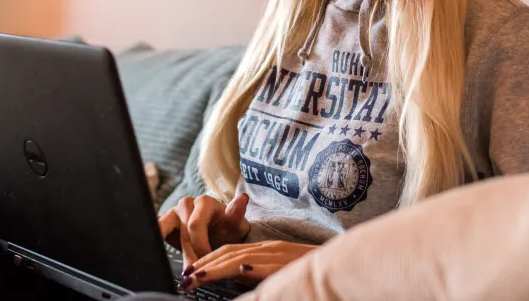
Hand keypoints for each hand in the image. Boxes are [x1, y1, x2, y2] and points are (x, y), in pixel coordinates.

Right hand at [158, 194, 250, 269]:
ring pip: (165, 232)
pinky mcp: (163, 223)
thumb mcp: (235, 224)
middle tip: (198, 271)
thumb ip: (236, 213)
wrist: (219, 234)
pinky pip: (154, 229)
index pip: (195, 225)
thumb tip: (242, 198)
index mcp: (203, 202)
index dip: (200, 246)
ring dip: (172, 252)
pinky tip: (156, 253)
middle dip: (191, 255)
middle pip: (183, 234)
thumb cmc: (228, 229)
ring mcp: (172, 213)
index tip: (208, 259)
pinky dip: (155, 241)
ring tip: (182, 268)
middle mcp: (186, 204)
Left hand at [179, 240, 316, 290]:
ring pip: (243, 258)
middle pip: (230, 253)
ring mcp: (281, 256)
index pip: (229, 251)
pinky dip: (256, 268)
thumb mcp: (278, 271)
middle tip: (186, 278)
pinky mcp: (293, 265)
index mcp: (265, 249)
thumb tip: (237, 279)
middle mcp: (270, 249)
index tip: (190, 272)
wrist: (343, 265)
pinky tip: (242, 271)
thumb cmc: (312, 271)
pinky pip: (271, 266)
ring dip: (218, 267)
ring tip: (199, 276)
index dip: (208, 260)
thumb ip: (258, 274)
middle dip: (205, 265)